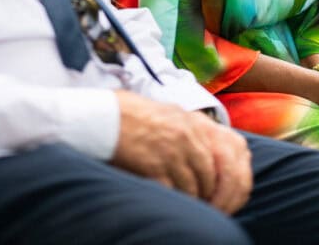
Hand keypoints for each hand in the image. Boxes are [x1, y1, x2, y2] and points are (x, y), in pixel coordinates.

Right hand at [112, 92, 251, 211]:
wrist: (106, 117)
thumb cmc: (132, 114)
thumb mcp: (167, 113)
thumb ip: (185, 128)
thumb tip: (198, 148)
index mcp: (190, 123)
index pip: (212, 157)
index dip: (211, 177)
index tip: (208, 188)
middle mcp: (185, 138)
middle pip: (206, 174)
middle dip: (205, 191)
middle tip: (201, 203)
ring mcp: (171, 153)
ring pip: (192, 187)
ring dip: (190, 199)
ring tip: (186, 206)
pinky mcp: (155, 168)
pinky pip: (173, 193)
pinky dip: (173, 200)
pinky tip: (168, 202)